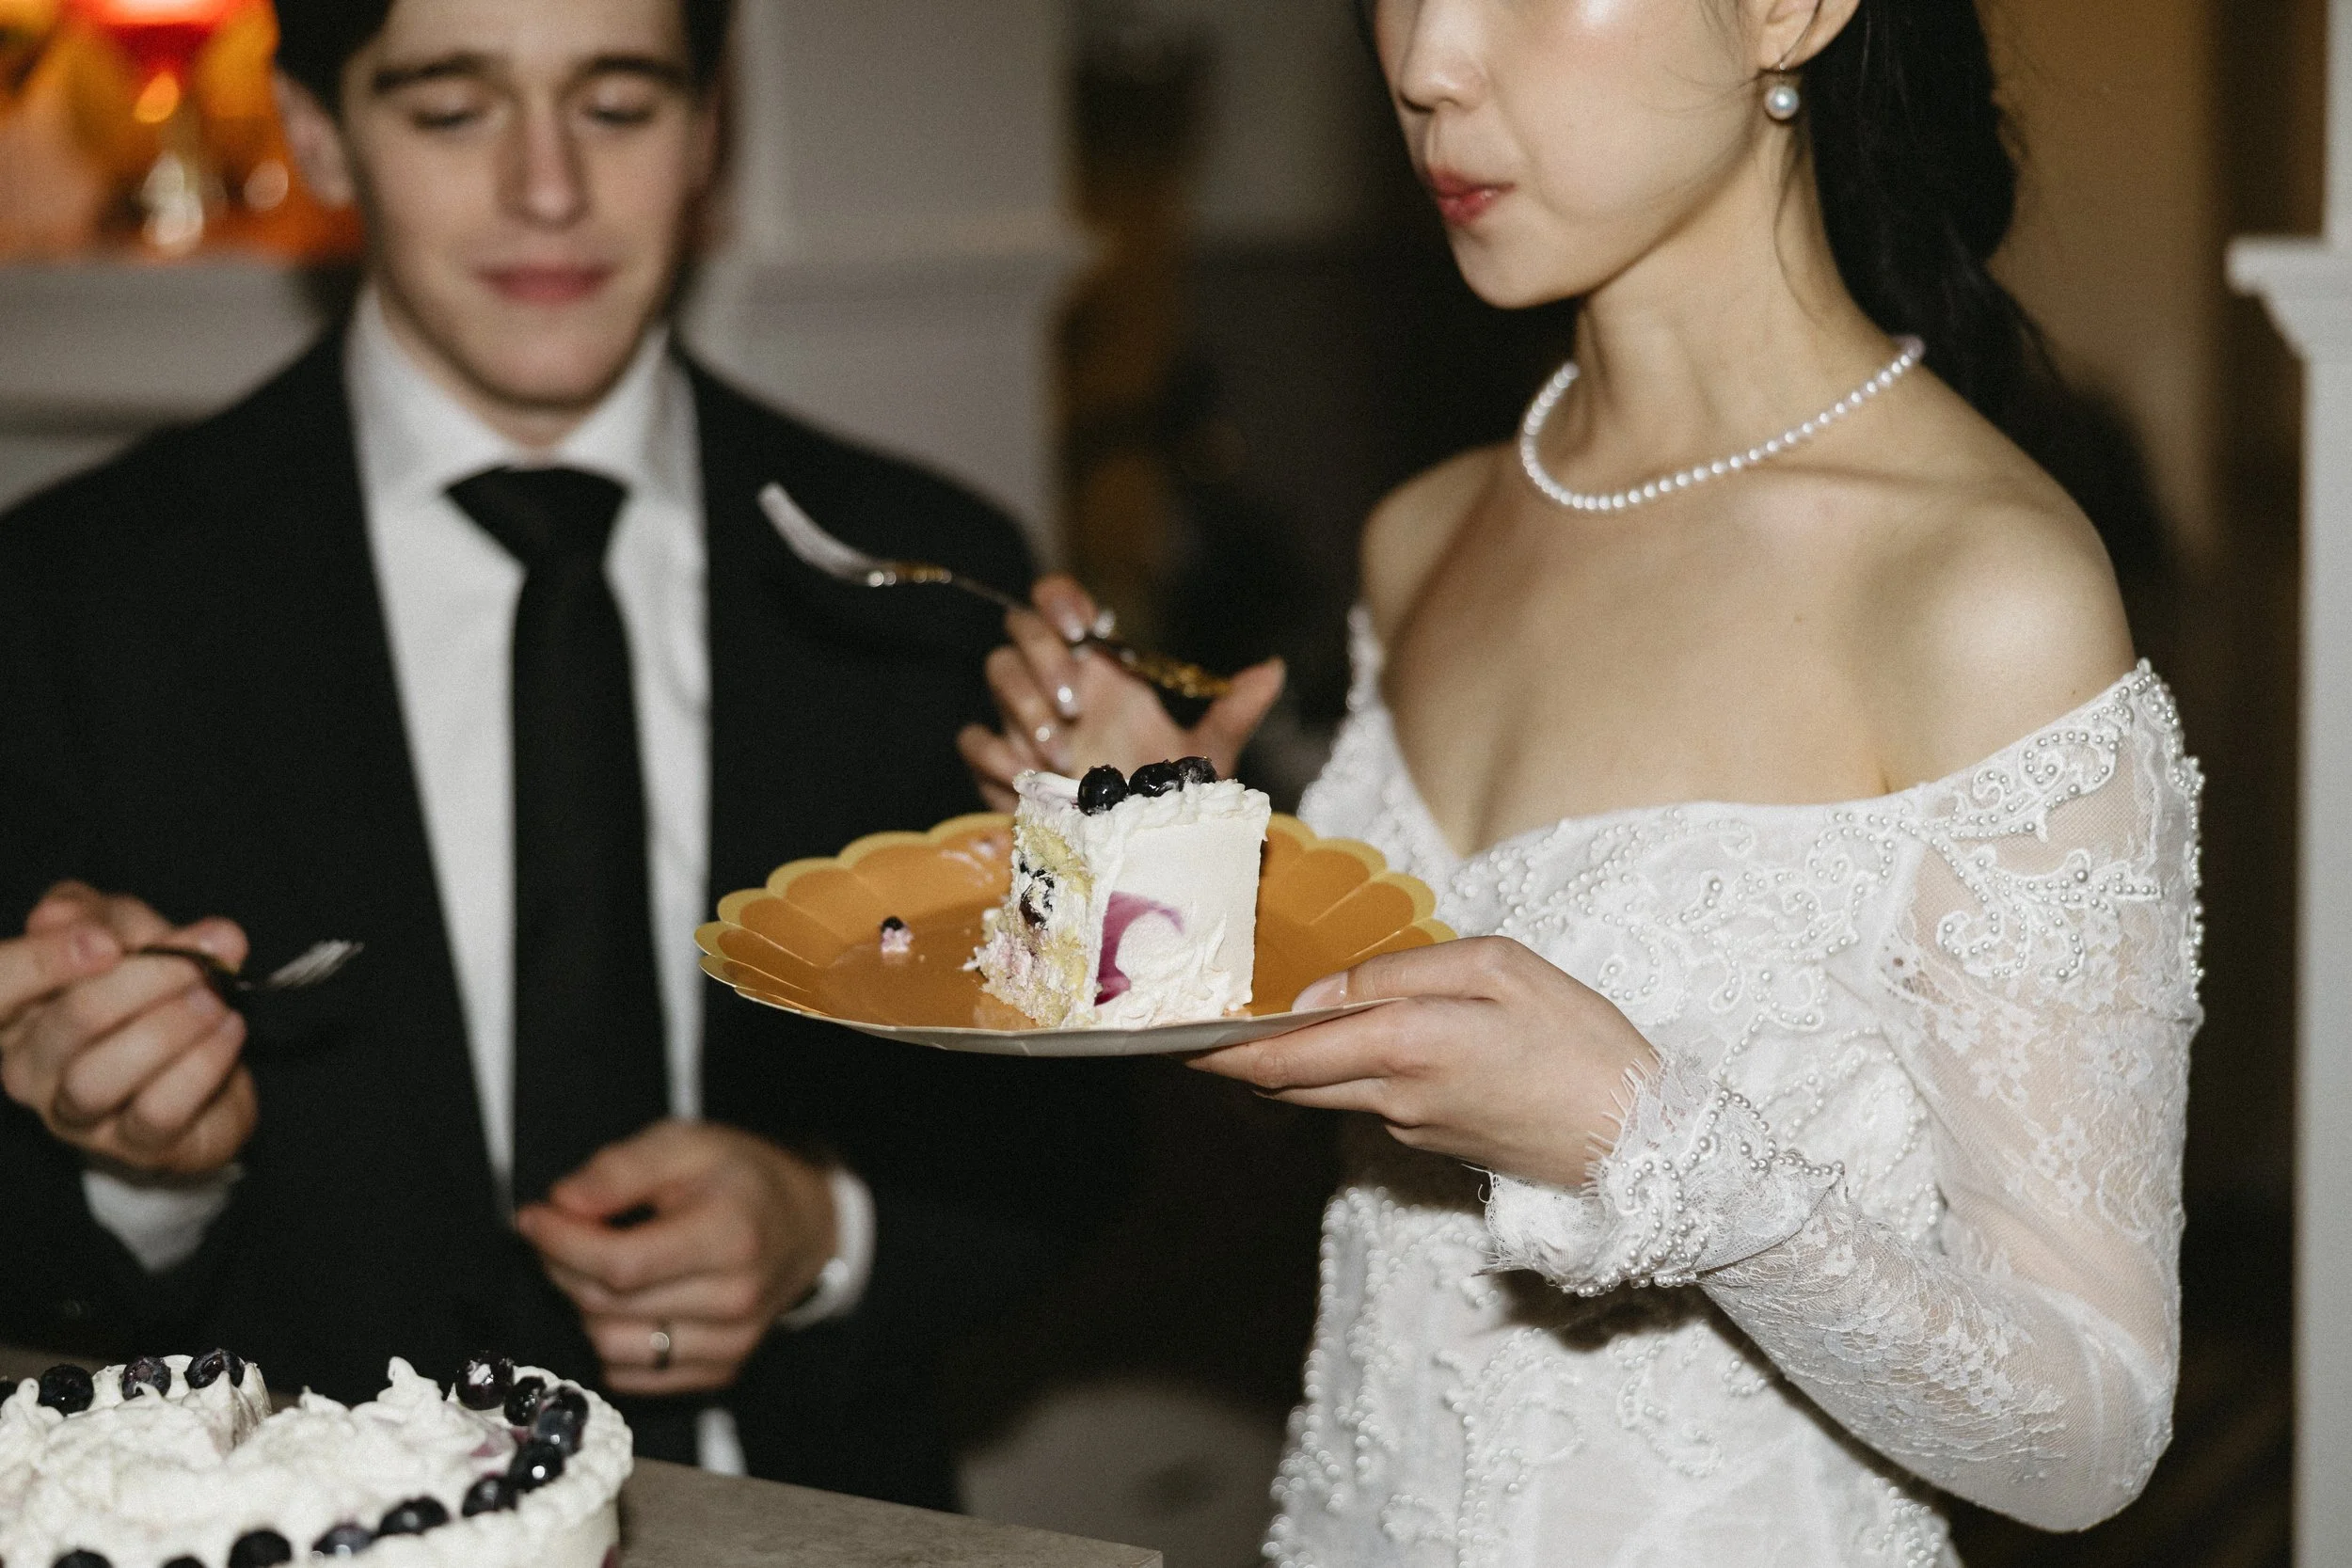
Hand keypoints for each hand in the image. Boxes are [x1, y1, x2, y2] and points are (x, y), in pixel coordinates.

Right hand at [0, 882, 255, 1177]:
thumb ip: (94, 914)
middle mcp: (29, 1068)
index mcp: (14, 1012)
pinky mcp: (133, 1145)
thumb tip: (61, 915)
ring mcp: (76, 1113)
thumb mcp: (119, 930)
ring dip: (171, 1026)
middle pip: (69, 1024)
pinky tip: (229, 1028)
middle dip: (144, 981)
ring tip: (214, 997)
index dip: (43, 961)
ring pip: (103, 1075)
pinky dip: (202, 1064)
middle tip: (200, 958)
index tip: (108, 940)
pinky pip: (159, 1109)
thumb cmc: (144, 987)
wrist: (203, 1058)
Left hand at [514, 1120, 838, 1395]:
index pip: (620, 1264)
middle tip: (556, 1230)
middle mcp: (734, 1301)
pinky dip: (607, 1340)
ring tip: (591, 1265)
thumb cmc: (739, 1178)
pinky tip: (619, 1300)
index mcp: (730, 1237)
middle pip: (606, 1306)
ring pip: (610, 1347)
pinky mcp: (719, 1373)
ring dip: (581, 1306)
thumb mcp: (685, 1144)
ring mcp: (730, 1345)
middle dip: (561, 1266)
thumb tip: (561, 1204)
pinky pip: (631, 1376)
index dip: (561, 1243)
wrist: (804, 1225)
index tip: (533, 1217)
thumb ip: (621, 1168)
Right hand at [958, 573, 1285, 810]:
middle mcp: (1058, 685)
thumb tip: (1274, 670)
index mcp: (1100, 668)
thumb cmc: (1170, 799)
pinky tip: (1028, 779)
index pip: (1058, 601)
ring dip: (1024, 706)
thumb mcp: (1207, 756)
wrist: (1139, 859)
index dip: (1060, 598)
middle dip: (1044, 659)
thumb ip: (1234, 711)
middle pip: (1020, 629)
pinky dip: (994, 754)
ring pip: (997, 675)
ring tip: (1061, 754)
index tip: (1083, 627)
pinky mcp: (1000, 766)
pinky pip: (973, 740)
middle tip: (1077, 704)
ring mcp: (1024, 722)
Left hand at [1188, 938, 1659, 1189]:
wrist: (1644, 1139)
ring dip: (1283, 1062)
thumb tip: (1315, 995)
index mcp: (1403, 1044)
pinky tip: (1345, 1035)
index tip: (1163, 1032)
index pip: (1278, 1054)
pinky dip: (1340, 1069)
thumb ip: (1399, 975)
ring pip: (1322, 1091)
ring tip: (1247, 1019)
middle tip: (1182, 1023)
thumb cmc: (1580, 1040)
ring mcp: (1408, 1126)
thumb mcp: (1498, 970)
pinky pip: (1366, 1099)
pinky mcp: (1432, 1141)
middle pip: (1283, 1082)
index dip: (1212, 1047)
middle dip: (1229, 1056)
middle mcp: (1391, 1095)